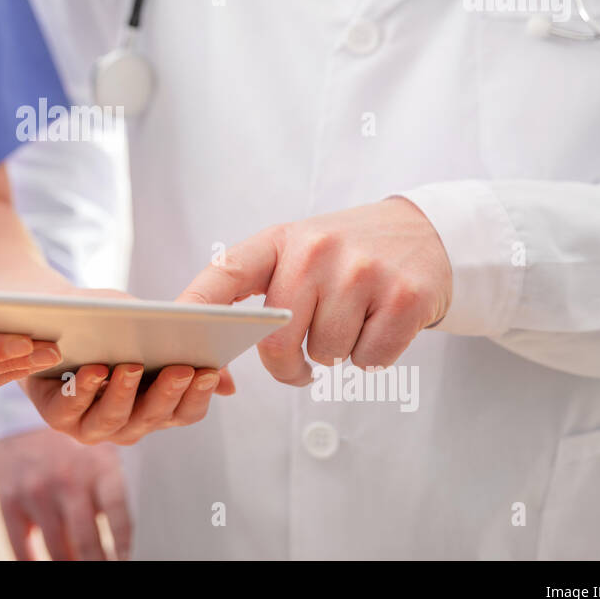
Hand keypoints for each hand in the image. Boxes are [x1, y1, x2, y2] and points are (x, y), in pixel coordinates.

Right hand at [0, 428, 130, 559]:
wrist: (25, 410)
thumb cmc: (74, 441)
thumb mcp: (102, 452)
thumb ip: (114, 490)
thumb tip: (128, 543)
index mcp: (100, 467)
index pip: (120, 518)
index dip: (125, 549)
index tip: (128, 562)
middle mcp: (68, 479)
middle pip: (88, 544)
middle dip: (100, 565)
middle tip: (108, 570)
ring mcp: (36, 491)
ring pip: (59, 551)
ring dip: (72, 568)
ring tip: (81, 570)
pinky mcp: (8, 499)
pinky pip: (22, 549)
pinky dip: (36, 566)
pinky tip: (48, 568)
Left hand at [21, 289, 233, 444]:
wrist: (55, 316)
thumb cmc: (109, 324)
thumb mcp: (150, 328)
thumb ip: (185, 351)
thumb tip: (228, 384)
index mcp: (156, 407)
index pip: (186, 412)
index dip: (199, 395)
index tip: (208, 370)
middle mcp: (128, 424)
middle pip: (153, 417)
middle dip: (167, 392)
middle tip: (181, 367)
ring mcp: (92, 425)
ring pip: (113, 420)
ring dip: (124, 394)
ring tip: (133, 366)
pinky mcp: (57, 416)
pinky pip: (70, 411)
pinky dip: (83, 391)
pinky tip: (94, 370)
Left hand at [178, 198, 450, 384]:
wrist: (426, 232)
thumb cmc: (349, 253)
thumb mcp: (300, 249)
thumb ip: (261, 290)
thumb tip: (218, 363)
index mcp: (282, 240)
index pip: (225, 272)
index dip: (194, 305)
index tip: (174, 331)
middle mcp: (318, 250)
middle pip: (279, 341)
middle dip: (287, 366)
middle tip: (300, 365)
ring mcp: (362, 272)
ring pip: (327, 353)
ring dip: (336, 352)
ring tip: (352, 320)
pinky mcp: (404, 297)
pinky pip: (370, 360)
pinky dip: (373, 357)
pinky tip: (379, 324)